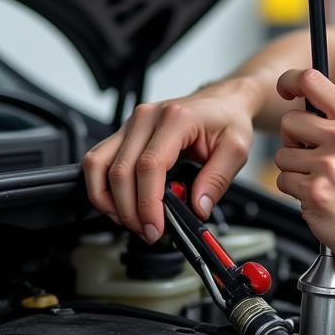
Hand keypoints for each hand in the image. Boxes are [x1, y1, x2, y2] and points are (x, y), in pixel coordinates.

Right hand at [81, 81, 255, 240]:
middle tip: (149, 232)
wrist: (221, 103)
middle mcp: (147, 118)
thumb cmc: (227, 120)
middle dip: (130, 211)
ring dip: (108, 201)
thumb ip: (217, 179)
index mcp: (176, 119)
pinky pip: (98, 161)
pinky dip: (101, 188)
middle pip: (120, 171)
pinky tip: (118, 205)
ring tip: (131, 221)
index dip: (148, 203)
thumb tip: (197, 207)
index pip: (149, 166)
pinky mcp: (124, 133)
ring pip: (98, 165)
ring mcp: (131, 124)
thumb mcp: (237, 149)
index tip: (155, 227)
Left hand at [274, 69, 334, 267]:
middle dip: (294, 140)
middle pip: (289, 121)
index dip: (290, 81)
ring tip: (321, 180)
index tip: (285, 89)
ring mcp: (328, 166)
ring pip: (282, 155)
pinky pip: (284, 181)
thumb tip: (305, 108)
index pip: (312, 81)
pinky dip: (296, 192)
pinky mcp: (314, 192)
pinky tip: (319, 196)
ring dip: (294, 170)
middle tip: (313, 156)